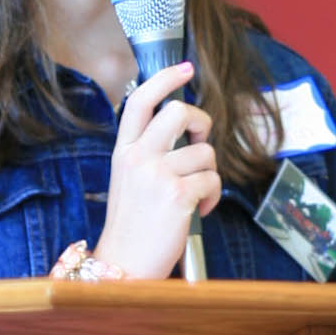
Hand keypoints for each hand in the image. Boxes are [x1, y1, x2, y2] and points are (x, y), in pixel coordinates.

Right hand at [95, 61, 220, 278]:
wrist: (123, 266)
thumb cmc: (131, 225)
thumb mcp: (128, 180)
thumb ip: (148, 153)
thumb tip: (185, 132)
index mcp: (123, 151)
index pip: (140, 101)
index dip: (165, 78)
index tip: (184, 68)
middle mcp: (137, 158)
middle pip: (178, 112)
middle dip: (201, 122)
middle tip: (200, 142)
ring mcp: (157, 175)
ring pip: (204, 152)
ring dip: (208, 173)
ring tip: (194, 195)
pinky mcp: (178, 196)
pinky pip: (212, 180)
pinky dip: (211, 197)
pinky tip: (197, 210)